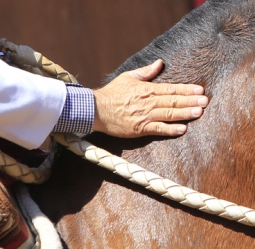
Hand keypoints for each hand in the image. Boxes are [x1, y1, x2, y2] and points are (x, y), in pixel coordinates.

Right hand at [92, 59, 207, 137]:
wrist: (97, 109)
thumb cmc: (112, 93)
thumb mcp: (128, 77)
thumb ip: (146, 71)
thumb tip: (159, 63)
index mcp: (147, 89)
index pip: (171, 89)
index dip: (186, 90)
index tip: (199, 90)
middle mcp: (149, 102)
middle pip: (174, 101)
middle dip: (191, 101)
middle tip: (206, 101)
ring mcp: (145, 116)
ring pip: (170, 114)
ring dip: (186, 113)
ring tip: (199, 112)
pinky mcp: (140, 128)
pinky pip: (159, 129)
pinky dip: (171, 129)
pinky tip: (183, 129)